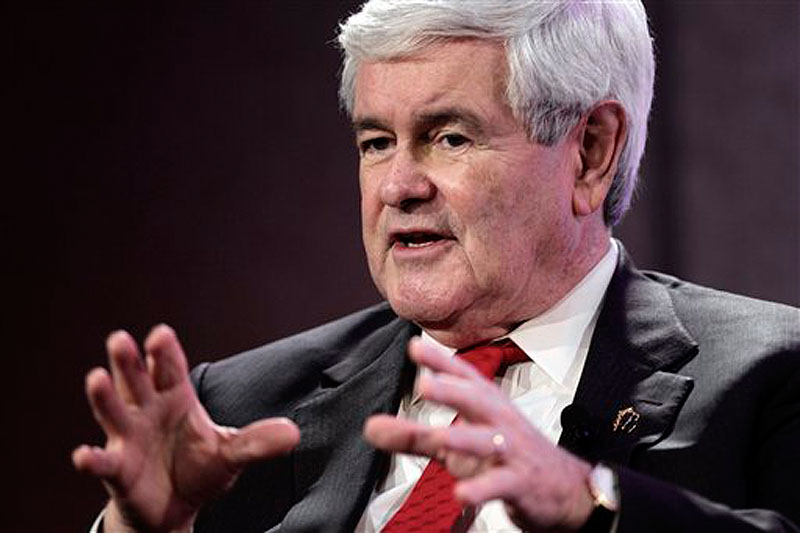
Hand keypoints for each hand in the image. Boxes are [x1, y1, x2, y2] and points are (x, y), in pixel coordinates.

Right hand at [72, 325, 299, 531]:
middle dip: (128, 362)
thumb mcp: (230, 453)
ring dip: (104, 397)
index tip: (160, 334)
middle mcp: (148, 411)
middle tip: (121, 339)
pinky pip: (104, 463)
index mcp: (176, 398)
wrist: (174, 507)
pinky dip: (92, 459)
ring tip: (96, 378)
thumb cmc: (198, 468)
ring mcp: (129, 438)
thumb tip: (294, 434)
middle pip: (135, 381)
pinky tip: (84, 455)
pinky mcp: (118, 470)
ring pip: (114, 412)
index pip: (170, 370)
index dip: (165, 353)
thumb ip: (258, 442)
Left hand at [364, 338, 593, 531]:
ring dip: (465, 438)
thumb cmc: (506, 456)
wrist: (565, 489)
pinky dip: (481, 488)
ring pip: (488, 442)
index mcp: (486, 404)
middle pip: (477, 401)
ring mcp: (512, 451)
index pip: (463, 377)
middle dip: (453, 391)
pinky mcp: (520, 482)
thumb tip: (370, 426)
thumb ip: (413, 435)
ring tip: (440, 437)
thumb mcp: (456, 444)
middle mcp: (499, 421)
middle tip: (425, 384)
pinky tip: (461, 494)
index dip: (441, 361)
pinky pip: (500, 484)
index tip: (415, 346)